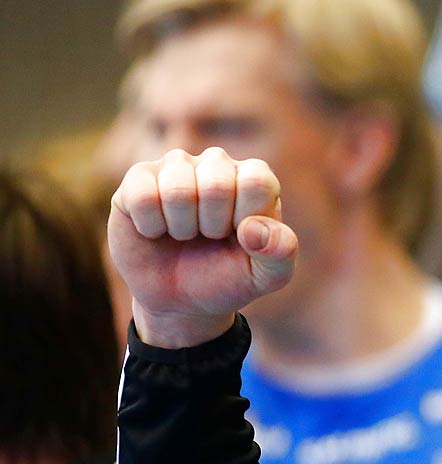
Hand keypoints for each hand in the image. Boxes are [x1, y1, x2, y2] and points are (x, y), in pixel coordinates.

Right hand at [108, 148, 297, 346]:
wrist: (181, 300)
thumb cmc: (229, 278)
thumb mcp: (268, 275)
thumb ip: (280, 252)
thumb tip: (253, 228)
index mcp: (255, 178)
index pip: (256, 181)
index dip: (245, 218)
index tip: (240, 236)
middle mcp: (217, 163)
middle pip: (217, 183)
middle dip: (212, 226)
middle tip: (208, 237)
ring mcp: (176, 167)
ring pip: (178, 188)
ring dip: (181, 227)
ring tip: (185, 234)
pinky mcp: (138, 178)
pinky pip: (142, 195)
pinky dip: (150, 226)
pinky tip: (155, 231)